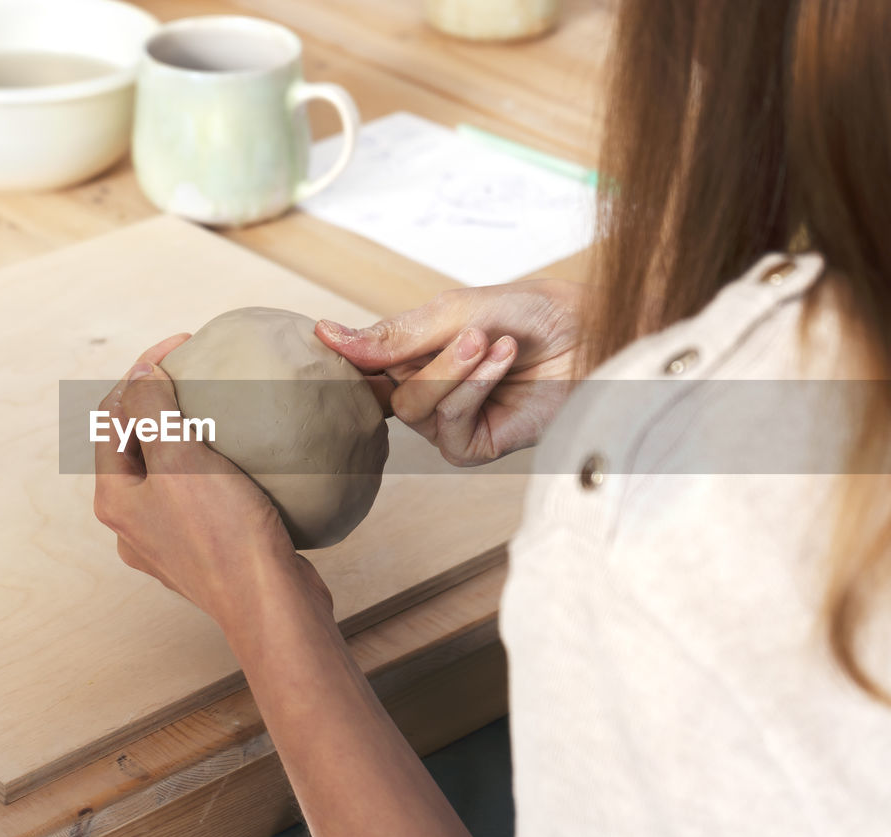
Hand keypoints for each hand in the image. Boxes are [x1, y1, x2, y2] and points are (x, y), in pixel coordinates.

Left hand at [93, 335, 331, 627]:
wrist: (270, 605)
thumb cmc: (223, 534)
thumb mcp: (181, 460)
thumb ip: (152, 410)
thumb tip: (142, 372)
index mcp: (115, 499)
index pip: (110, 417)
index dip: (141, 372)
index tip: (184, 345)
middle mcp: (133, 522)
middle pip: (137, 442)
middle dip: (163, 401)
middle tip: (201, 370)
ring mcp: (168, 539)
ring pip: (170, 469)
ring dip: (191, 433)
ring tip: (224, 407)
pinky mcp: (206, 549)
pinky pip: (202, 493)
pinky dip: (218, 465)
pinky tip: (249, 453)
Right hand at [316, 279, 581, 465]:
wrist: (594, 333)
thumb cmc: (534, 314)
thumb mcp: (455, 311)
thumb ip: (393, 333)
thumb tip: (325, 334)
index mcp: (413, 355)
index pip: (359, 365)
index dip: (344, 357)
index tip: (322, 340)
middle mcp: (425, 391)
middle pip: (381, 390)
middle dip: (427, 359)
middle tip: (470, 332)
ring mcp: (447, 422)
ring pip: (413, 408)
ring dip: (454, 373)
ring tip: (491, 342)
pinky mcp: (472, 446)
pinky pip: (447, 426)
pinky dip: (472, 390)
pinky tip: (502, 361)